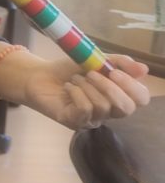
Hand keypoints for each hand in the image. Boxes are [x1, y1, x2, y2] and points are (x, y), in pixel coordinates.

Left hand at [20, 52, 149, 130]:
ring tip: (75, 79)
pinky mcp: (74, 122)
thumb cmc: (68, 70)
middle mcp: (108, 111)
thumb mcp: (94, 60)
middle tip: (92, 74)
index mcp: (117, 95)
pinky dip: (76, 93)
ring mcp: (92, 119)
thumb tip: (143, 69)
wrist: (39, 75)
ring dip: (87, 86)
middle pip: (126, 108)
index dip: (131, 86)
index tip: (113, 72)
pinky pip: (85, 110)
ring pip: (103, 107)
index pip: (140, 99)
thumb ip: (118, 63)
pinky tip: (68, 88)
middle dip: (110, 88)